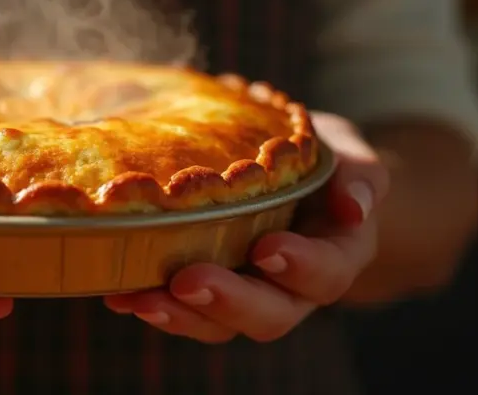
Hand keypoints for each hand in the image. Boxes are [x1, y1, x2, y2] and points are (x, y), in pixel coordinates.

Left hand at [104, 112, 389, 342]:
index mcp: (337, 253)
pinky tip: (118, 294)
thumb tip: (355, 206)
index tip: (267, 248)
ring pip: (219, 325)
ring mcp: (248, 293)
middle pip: (270, 315)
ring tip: (139, 299)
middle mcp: (293, 287)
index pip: (326, 273)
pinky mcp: (209, 289)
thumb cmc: (322, 156)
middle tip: (188, 280)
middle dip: (228, 302)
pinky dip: (151, 304)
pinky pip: (184, 310)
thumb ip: (359, 176)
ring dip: (179, 315)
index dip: (299, 267)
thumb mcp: (348, 153)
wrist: (286, 168)